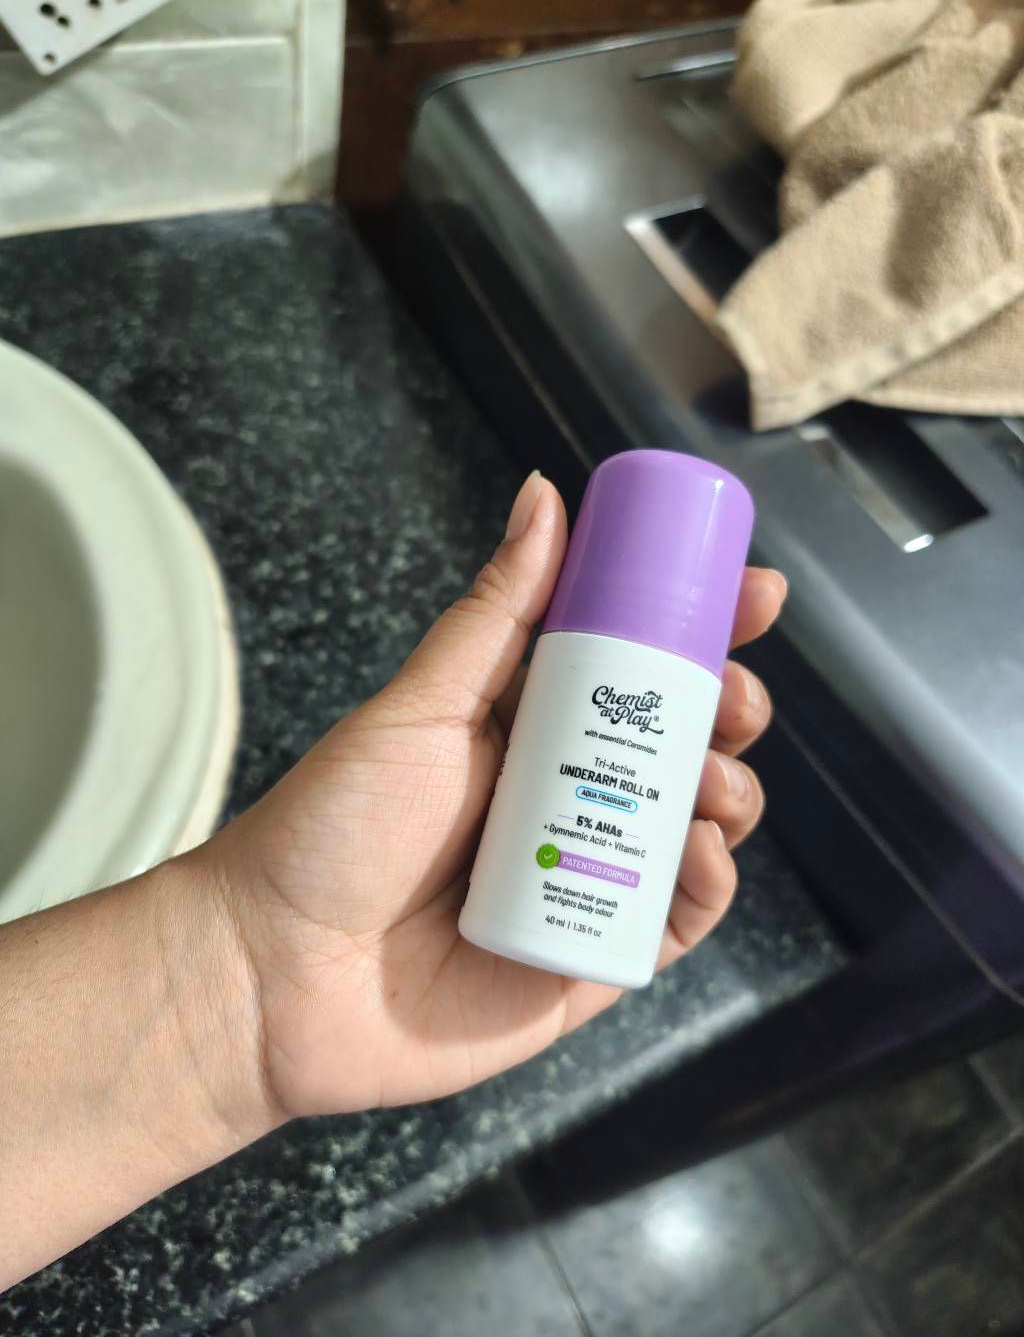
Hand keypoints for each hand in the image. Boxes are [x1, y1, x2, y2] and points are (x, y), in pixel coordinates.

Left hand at [209, 473, 785, 1119]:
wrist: (278, 974)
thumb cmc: (335, 828)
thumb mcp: (422, 706)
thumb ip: (494, 613)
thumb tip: (543, 492)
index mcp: (529, 730)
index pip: (636, 671)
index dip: (704, 632)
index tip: (755, 597)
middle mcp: (567, 799)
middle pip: (681, 745)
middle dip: (729, 712)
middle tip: (732, 700)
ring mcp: (585, 879)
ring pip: (692, 827)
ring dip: (729, 791)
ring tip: (712, 779)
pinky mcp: (593, 961)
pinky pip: (675, 922)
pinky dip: (707, 884)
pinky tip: (701, 850)